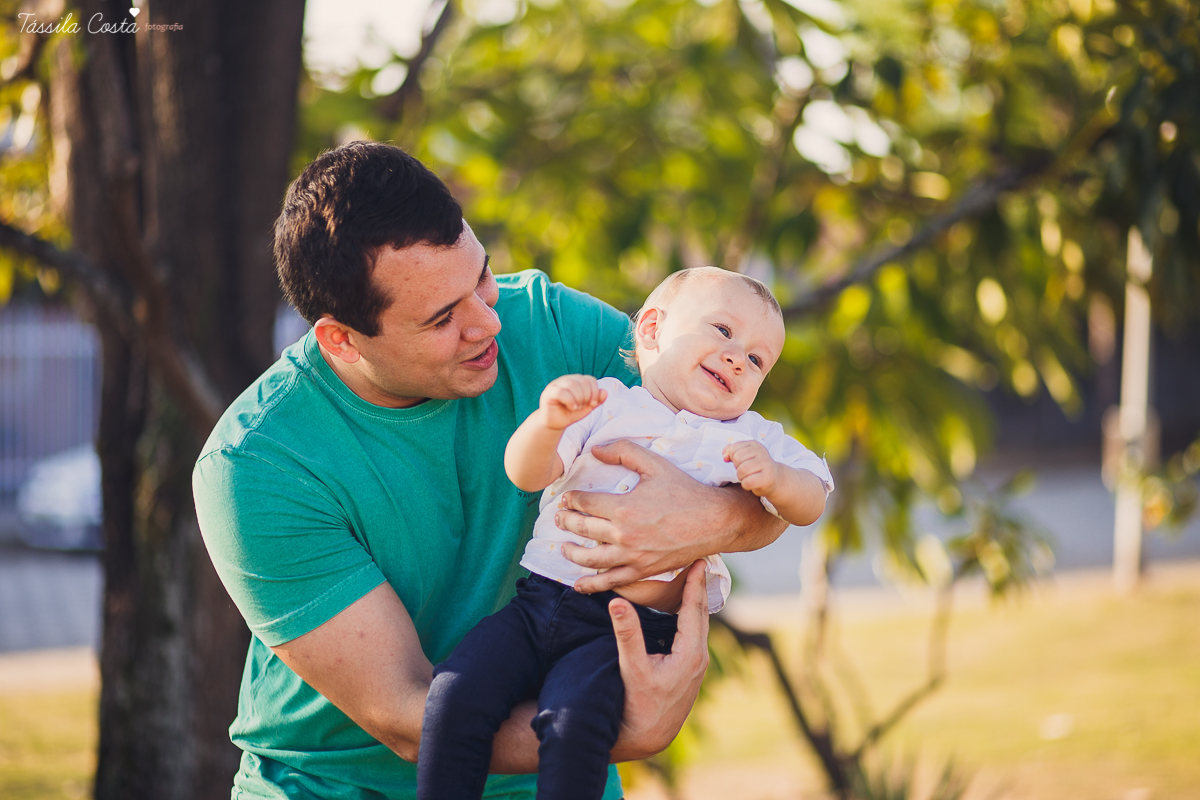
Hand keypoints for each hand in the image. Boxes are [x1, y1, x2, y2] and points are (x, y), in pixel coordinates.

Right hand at [540, 374, 606, 430]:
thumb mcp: (587, 408)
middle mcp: (566, 379)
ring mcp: (556, 384)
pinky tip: (572, 408)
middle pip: (582, 381)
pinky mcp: (549, 392)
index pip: (590, 380)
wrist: (555, 424)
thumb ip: (597, 400)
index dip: (595, 392)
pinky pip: (561, 391)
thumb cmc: (570, 414)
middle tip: (582, 407)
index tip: (593, 404)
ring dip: (578, 398)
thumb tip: (605, 392)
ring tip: (577, 408)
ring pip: (572, 384)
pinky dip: (570, 401)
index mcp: (576, 381)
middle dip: (586, 396)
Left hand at [557, 440, 731, 591]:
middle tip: (558, 518)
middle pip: (582, 529)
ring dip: (571, 553)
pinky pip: (611, 581)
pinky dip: (591, 585)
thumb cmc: (685, 491)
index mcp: (623, 507)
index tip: (567, 498)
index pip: (585, 504)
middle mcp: (624, 535)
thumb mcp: (654, 464)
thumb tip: (594, 450)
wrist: (714, 521)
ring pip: (590, 559)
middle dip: (566, 522)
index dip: (571, 500)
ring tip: (563, 547)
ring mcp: (632, 556)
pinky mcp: (642, 571)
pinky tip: (578, 585)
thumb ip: (623, 452)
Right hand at [609, 561, 709, 760]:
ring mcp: (697, 665)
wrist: (648, 737)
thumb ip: (627, 633)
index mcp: (690, 652)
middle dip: (699, 586)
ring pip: (699, 625)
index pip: (694, 608)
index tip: (700, 560)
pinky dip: (691, 617)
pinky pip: (695, 635)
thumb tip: (617, 601)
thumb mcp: (631, 667)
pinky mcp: (690, 671)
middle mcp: (699, 657)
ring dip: (696, 601)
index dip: (696, 582)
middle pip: (702, 613)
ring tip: (695, 579)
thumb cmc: (638, 705)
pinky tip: (684, 610)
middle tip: (700, 561)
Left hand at [722, 440, 779, 497]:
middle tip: (745, 471)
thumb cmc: (755, 467)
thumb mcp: (744, 455)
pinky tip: (752, 483)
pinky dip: (746, 485)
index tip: (740, 462)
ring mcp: (766, 465)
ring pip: (741, 470)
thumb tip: (725, 456)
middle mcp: (761, 452)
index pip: (734, 448)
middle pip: (737, 459)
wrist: (775, 479)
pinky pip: (747, 482)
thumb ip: (732, 451)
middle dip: (737, 467)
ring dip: (741, 477)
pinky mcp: (767, 478)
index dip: (732, 457)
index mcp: (754, 444)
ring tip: (749, 476)